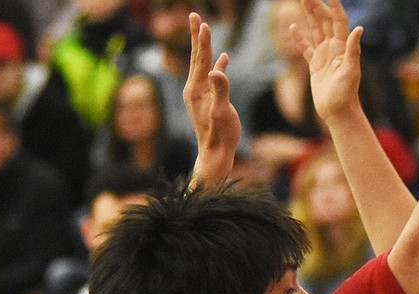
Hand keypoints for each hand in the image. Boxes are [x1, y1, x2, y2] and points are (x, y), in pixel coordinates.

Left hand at [184, 13, 240, 183]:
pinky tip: (224, 58)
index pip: (200, 59)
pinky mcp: (208, 98)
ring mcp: (200, 93)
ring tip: (205, 30)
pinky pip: (212, 76)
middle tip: (194, 15)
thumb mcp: (222, 112)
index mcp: (196, 89)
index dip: (202, 40)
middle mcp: (194, 88)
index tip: (202, 22)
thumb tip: (217, 70)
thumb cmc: (220, 135)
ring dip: (205, 47)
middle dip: (196, 36)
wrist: (215, 153)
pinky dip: (217, 65)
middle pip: (196, 57)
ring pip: (203, 64)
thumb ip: (220, 90)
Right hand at [297, 0, 362, 123]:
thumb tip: (360, 28)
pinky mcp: (315, 66)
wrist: (339, 113)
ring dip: (309, 15)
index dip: (334, 5)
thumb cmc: (346, 94)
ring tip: (301, 0)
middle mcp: (334, 48)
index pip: (338, 20)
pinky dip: (299, 38)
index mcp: (342, 47)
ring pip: (315, 30)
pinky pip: (306, 48)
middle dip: (316, 5)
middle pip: (324, 20)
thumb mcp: (351, 71)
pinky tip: (292, 27)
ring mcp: (324, 56)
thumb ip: (354, 49)